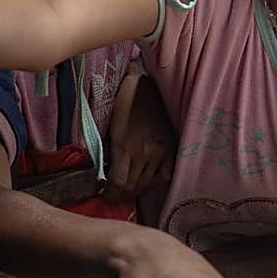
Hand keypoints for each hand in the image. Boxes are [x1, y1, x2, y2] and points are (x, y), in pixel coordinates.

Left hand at [105, 68, 174, 201]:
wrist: (146, 82)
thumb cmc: (122, 99)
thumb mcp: (109, 126)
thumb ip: (110, 151)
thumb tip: (106, 170)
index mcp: (125, 146)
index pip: (118, 183)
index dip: (109, 194)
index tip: (103, 195)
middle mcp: (145, 153)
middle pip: (133, 187)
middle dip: (120, 194)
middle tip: (112, 194)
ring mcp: (162, 152)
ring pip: (148, 183)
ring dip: (136, 189)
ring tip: (127, 187)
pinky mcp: (173, 148)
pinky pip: (166, 175)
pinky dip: (156, 180)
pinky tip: (148, 176)